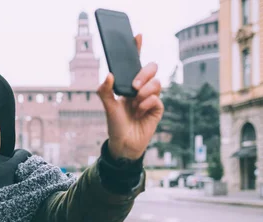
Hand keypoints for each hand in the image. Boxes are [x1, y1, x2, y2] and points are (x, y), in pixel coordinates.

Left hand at [97, 34, 163, 159]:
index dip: (137, 48)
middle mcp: (141, 89)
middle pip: (151, 68)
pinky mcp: (157, 109)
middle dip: (144, 74)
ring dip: (145, 92)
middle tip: (134, 86)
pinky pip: (157, 99)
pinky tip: (139, 112)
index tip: (138, 36)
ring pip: (156, 83)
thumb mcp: (107, 107)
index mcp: (128, 84)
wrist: (124, 144)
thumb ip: (105, 91)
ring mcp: (150, 98)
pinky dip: (147, 104)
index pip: (135, 63)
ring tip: (135, 104)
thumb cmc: (115, 125)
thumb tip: (109, 74)